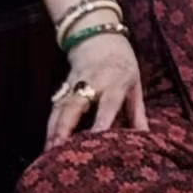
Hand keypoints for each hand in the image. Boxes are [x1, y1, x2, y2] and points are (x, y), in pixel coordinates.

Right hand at [45, 32, 148, 148]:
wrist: (99, 38)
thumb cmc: (122, 65)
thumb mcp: (135, 84)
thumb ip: (137, 112)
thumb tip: (145, 137)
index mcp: (115, 82)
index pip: (108, 102)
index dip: (102, 119)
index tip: (97, 136)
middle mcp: (91, 83)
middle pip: (76, 105)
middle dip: (65, 127)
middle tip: (59, 150)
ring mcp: (74, 85)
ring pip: (60, 108)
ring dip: (53, 131)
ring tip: (49, 154)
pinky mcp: (62, 88)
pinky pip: (54, 109)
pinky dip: (49, 127)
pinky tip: (47, 146)